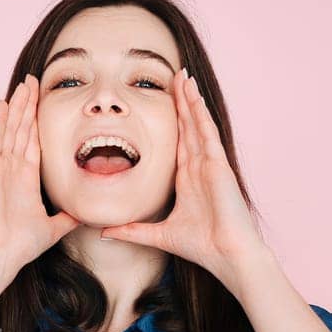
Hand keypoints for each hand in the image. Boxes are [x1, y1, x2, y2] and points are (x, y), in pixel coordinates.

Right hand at [0, 77, 79, 279]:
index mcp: (26, 179)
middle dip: (30, 106)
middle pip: (23, 129)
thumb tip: (86, 216)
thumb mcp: (53, 227)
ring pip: (11, 128)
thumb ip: (67, 218)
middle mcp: (12, 169)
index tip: (45, 105)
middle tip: (35, 82)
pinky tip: (4, 102)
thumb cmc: (20, 245)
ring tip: (26, 84)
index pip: (34, 142)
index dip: (39, 122)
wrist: (0, 253)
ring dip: (19, 106)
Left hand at [99, 71, 266, 289]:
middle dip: (181, 102)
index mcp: (188, 180)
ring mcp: (210, 164)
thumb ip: (132, 231)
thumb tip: (104, 232)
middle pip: (188, 127)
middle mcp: (200, 168)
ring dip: (189, 100)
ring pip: (197, 124)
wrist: (227, 255)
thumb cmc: (202, 246)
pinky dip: (200, 112)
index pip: (178, 142)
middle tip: (173, 77)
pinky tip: (194, 94)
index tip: (162, 102)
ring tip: (183, 76)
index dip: (172, 121)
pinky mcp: (218, 165)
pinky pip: (207, 132)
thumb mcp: (158, 235)